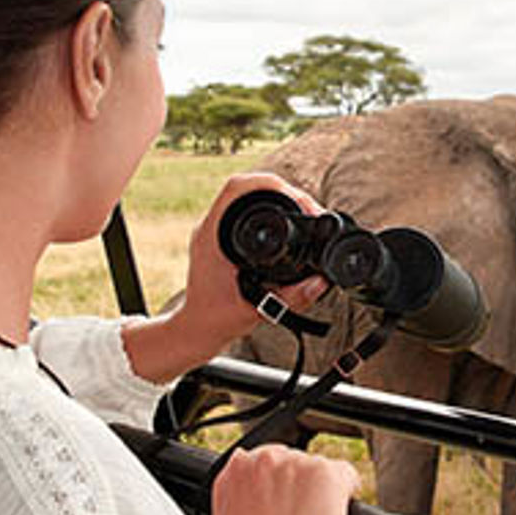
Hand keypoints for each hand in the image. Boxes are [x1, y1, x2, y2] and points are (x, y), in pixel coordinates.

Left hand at [183, 172, 328, 347]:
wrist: (195, 329)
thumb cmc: (217, 319)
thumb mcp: (257, 310)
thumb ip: (290, 298)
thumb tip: (320, 282)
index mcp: (211, 236)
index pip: (237, 189)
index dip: (272, 185)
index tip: (297, 199)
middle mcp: (209, 228)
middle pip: (246, 187)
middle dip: (282, 190)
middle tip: (308, 208)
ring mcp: (213, 231)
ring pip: (245, 197)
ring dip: (275, 198)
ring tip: (301, 211)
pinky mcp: (220, 238)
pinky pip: (243, 211)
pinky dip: (267, 210)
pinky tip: (285, 221)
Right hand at [211, 446, 359, 514]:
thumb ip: (242, 500)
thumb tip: (260, 498)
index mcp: (233, 473)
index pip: (267, 461)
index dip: (281, 490)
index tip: (286, 510)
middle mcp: (261, 462)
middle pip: (296, 461)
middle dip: (301, 489)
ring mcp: (294, 466)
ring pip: (322, 470)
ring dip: (322, 496)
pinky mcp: (325, 477)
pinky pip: (349, 477)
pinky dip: (347, 499)